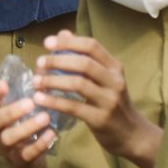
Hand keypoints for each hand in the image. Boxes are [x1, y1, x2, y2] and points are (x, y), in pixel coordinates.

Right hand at [0, 80, 50, 167]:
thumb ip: (33, 87)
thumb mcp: (27, 106)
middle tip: (30, 102)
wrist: (29, 160)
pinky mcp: (19, 160)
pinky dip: (38, 144)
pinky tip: (51, 134)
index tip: (3, 84)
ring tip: (45, 117)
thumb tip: (43, 64)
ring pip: (8, 138)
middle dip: (10, 111)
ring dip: (26, 127)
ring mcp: (6, 146)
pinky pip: (25, 154)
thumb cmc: (26, 125)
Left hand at [32, 30, 161, 167]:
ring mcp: (109, 100)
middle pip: (84, 63)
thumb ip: (84, 56)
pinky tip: (40, 99)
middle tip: (39, 62)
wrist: (132, 134)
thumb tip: (63, 33)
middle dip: (58, 61)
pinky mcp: (100, 119)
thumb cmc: (112, 102)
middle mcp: (114, 81)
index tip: (48, 43)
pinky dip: (54, 101)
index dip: (68, 42)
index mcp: (114, 67)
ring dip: (53, 81)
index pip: (92, 46)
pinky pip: (73, 107)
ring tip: (36, 81)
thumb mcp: (104, 77)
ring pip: (78, 84)